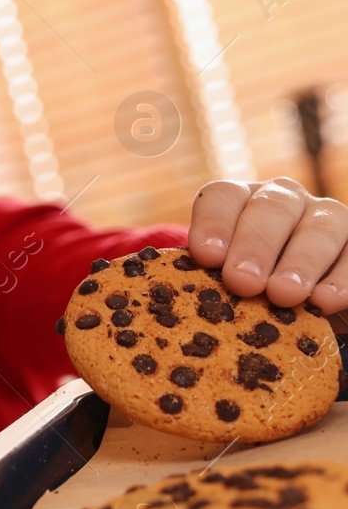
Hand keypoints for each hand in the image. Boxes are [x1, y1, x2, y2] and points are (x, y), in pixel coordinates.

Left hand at [189, 177, 347, 312]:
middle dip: (255, 245)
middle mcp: (285, 202)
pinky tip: (325, 301)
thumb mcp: (218, 281)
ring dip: (301, 261)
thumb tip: (176, 297)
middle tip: (243, 282)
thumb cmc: (243, 294)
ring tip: (285, 294)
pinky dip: (342, 279)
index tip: (206, 257)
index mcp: (240, 202)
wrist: (299, 310)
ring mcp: (327, 220)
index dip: (214, 224)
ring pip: (320, 227)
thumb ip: (201, 278)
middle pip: (271, 208)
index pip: (223, 197)